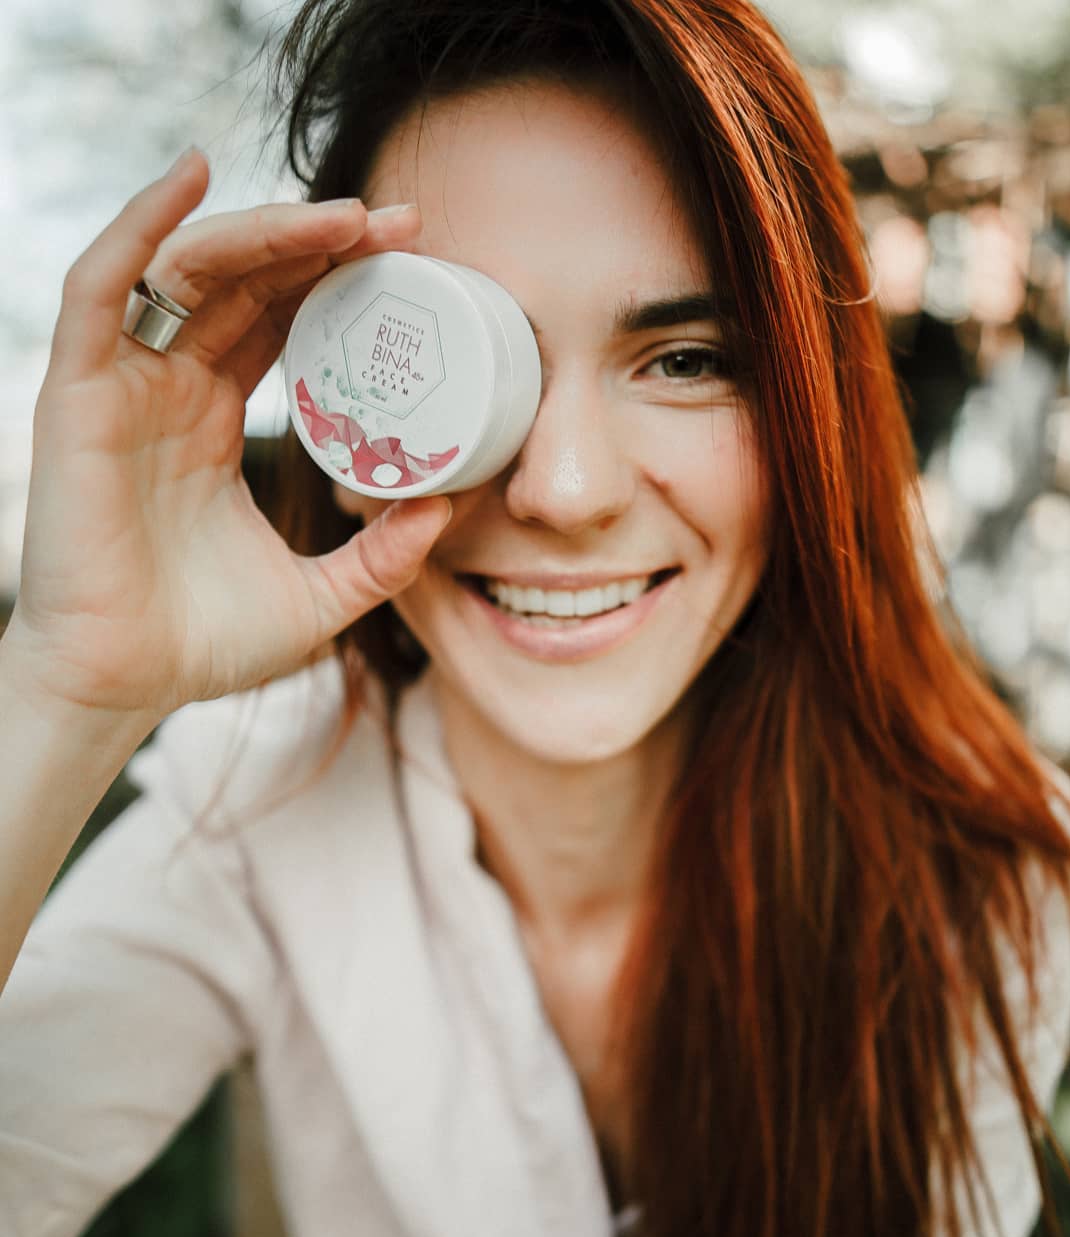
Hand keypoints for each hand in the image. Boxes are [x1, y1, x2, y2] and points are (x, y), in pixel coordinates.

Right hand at [7, 149, 449, 720]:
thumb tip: (448, 510)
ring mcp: (124, 385)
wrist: (125, 688)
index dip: (337, 282)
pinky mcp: (79, 393)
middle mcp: (169, 389)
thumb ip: (382, 555)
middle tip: (401, 225)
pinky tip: (195, 174)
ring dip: (266, 231)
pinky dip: (142, 224)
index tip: (412, 261)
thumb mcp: (321, 596)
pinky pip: (102, 287)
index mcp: (215, 422)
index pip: (278, 321)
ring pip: (189, 270)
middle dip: (321, 245)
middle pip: (246, 283)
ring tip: (347, 218)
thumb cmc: (204, 645)